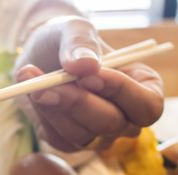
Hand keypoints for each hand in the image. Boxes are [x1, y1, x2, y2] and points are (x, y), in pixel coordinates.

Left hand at [14, 16, 163, 151]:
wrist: (39, 57)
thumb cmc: (68, 42)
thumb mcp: (74, 29)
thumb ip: (81, 42)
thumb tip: (85, 66)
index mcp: (144, 88)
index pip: (147, 106)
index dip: (121, 93)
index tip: (87, 76)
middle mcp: (125, 118)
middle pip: (112, 124)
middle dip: (78, 102)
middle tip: (47, 82)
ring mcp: (97, 135)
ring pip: (81, 135)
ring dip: (52, 107)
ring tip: (30, 76)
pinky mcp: (68, 142)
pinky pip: (57, 138)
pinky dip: (41, 114)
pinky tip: (32, 91)